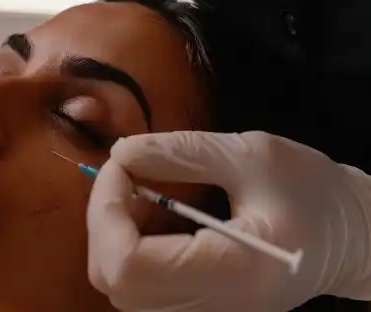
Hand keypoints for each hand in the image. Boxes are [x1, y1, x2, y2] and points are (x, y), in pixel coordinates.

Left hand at [87, 131, 370, 311]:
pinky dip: (127, 247)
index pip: (131, 265)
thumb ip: (183, 153)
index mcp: (234, 271)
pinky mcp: (200, 306)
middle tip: (123, 174)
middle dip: (103, 221)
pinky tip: (148, 214)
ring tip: (138, 190)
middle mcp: (214, 306)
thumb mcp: (253, 155)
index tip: (119, 166)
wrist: (352, 238)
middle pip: (116, 282)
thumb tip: (120, 153)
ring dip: (112, 234)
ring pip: (122, 288)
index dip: (106, 213)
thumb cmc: (314, 192)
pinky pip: (140, 287)